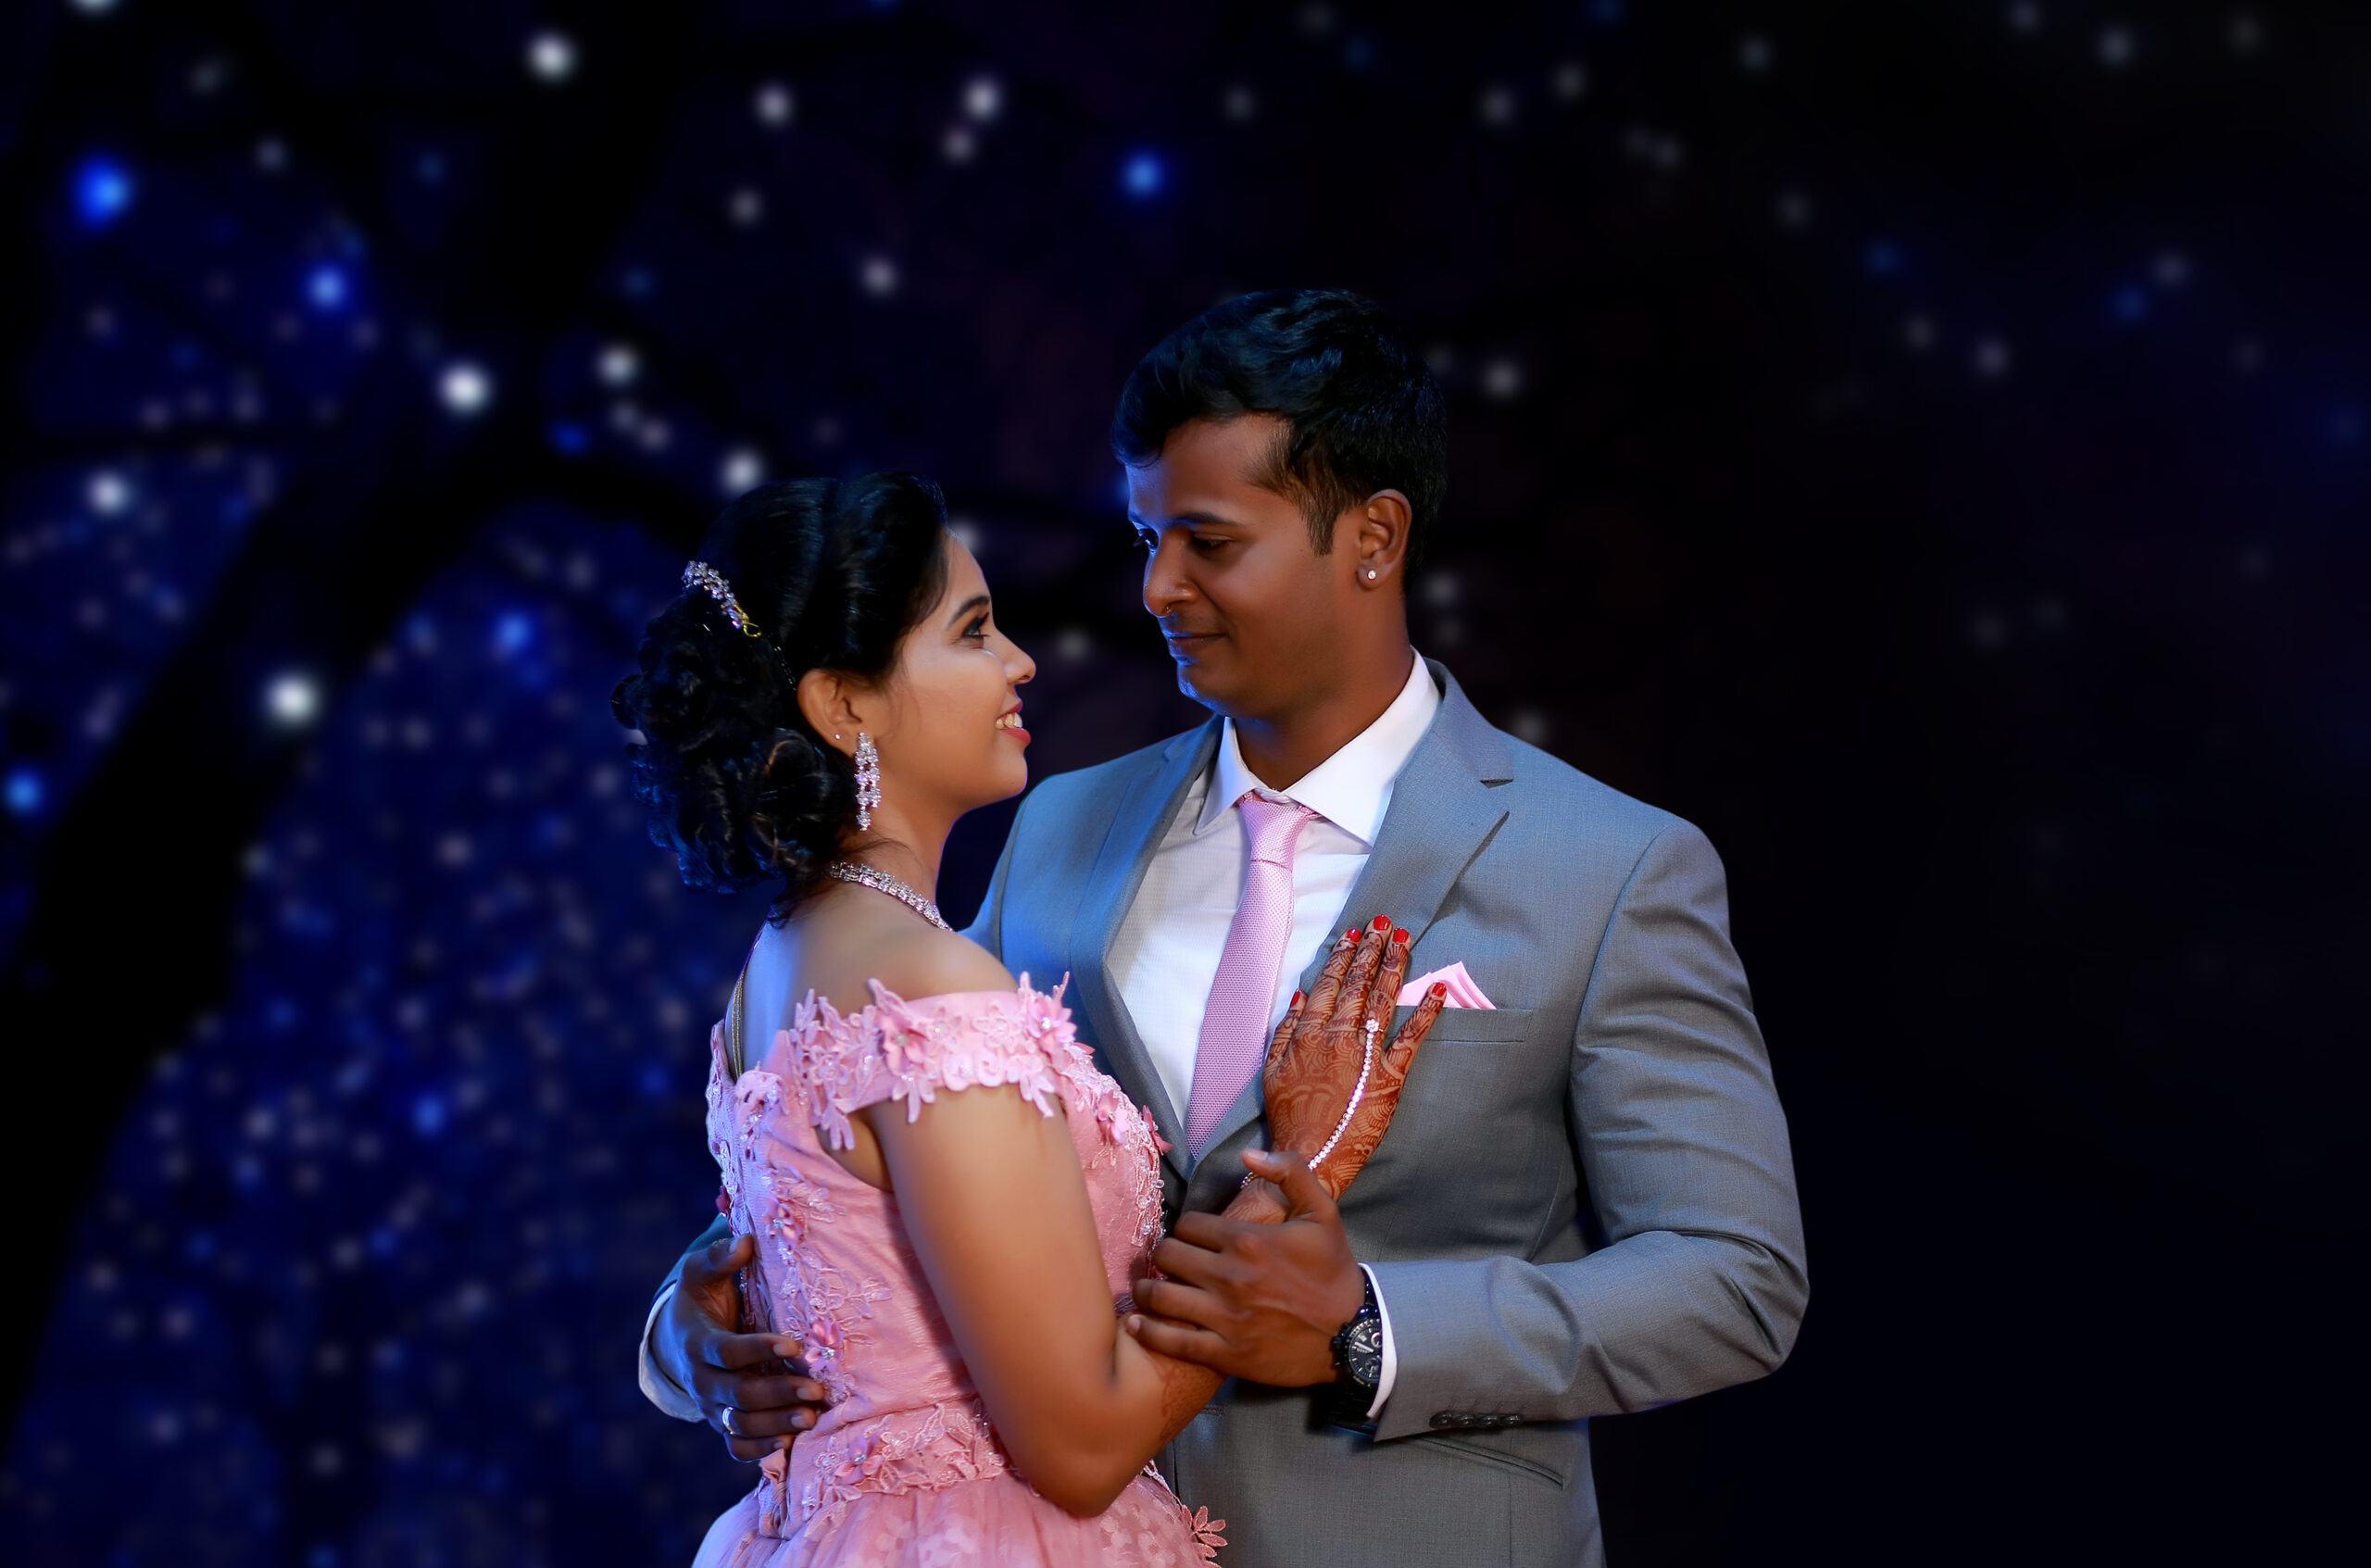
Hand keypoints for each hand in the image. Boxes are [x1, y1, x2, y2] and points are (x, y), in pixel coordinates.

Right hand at [654, 1232, 829, 1460]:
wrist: (677, 1336)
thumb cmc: (700, 1296)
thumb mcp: (701, 1271)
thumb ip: (721, 1257)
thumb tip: (746, 1241)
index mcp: (697, 1343)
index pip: (727, 1353)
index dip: (759, 1351)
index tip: (795, 1347)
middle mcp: (701, 1380)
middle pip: (737, 1395)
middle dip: (777, 1394)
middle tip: (817, 1391)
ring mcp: (710, 1406)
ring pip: (739, 1425)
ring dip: (776, 1425)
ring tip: (813, 1419)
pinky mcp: (721, 1422)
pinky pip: (736, 1447)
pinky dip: (759, 1450)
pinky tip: (790, 1443)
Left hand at [1125, 1149, 1364, 1386]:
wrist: (1354, 1333)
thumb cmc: (1335, 1271)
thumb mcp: (1323, 1213)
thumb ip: (1290, 1172)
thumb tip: (1247, 1154)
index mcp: (1248, 1240)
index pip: (1188, 1225)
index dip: (1184, 1229)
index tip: (1188, 1238)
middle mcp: (1230, 1277)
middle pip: (1168, 1257)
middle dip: (1163, 1256)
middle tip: (1166, 1261)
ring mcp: (1226, 1317)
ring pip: (1161, 1297)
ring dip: (1147, 1291)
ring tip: (1145, 1289)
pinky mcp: (1226, 1353)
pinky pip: (1173, 1341)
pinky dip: (1147, 1331)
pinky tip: (1135, 1324)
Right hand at [1258, 916, 1445, 1200]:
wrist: (1310, 1155)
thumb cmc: (1289, 1118)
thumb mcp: (1272, 1071)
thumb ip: (1284, 1032)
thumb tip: (1300, 998)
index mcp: (1309, 1034)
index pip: (1328, 985)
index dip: (1342, 957)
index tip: (1353, 935)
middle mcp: (1338, 1037)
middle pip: (1357, 984)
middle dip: (1371, 950)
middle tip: (1384, 924)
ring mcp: (1365, 1055)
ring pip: (1381, 1000)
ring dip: (1393, 966)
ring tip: (1403, 940)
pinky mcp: (1389, 1077)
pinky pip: (1411, 1038)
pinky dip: (1427, 1012)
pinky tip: (1438, 988)